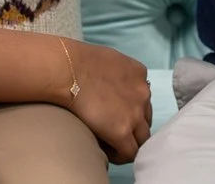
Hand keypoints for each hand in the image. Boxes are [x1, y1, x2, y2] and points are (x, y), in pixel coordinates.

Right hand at [61, 39, 152, 162]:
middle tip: (115, 131)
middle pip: (145, 119)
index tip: (117, 115)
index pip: (143, 99)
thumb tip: (111, 87)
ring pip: (142, 138)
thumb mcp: (109, 60)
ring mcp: (135, 113)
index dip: (131, 110)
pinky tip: (108, 152)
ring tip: (111, 145)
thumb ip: (117, 75)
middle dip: (134, 127)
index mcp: (139, 74)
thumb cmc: (77, 62)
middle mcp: (143, 93)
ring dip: (130, 142)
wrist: (68, 70)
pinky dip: (121, 155)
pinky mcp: (123, 131)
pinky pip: (130, 152)